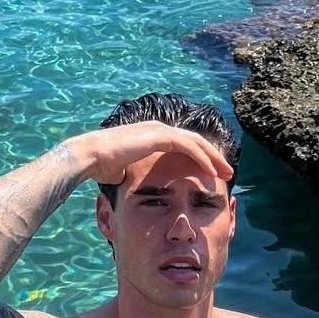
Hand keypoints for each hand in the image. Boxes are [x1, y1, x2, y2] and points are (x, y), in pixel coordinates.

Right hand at [69, 121, 232, 186]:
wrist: (90, 158)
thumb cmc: (103, 168)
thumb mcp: (129, 172)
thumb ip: (140, 175)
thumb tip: (141, 187)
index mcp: (153, 137)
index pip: (185, 146)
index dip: (202, 160)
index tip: (213, 176)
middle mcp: (159, 130)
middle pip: (196, 143)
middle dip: (214, 158)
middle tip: (228, 172)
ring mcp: (159, 131)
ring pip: (196, 143)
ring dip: (214, 158)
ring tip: (226, 172)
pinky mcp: (159, 137)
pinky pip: (188, 147)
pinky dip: (202, 158)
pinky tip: (212, 172)